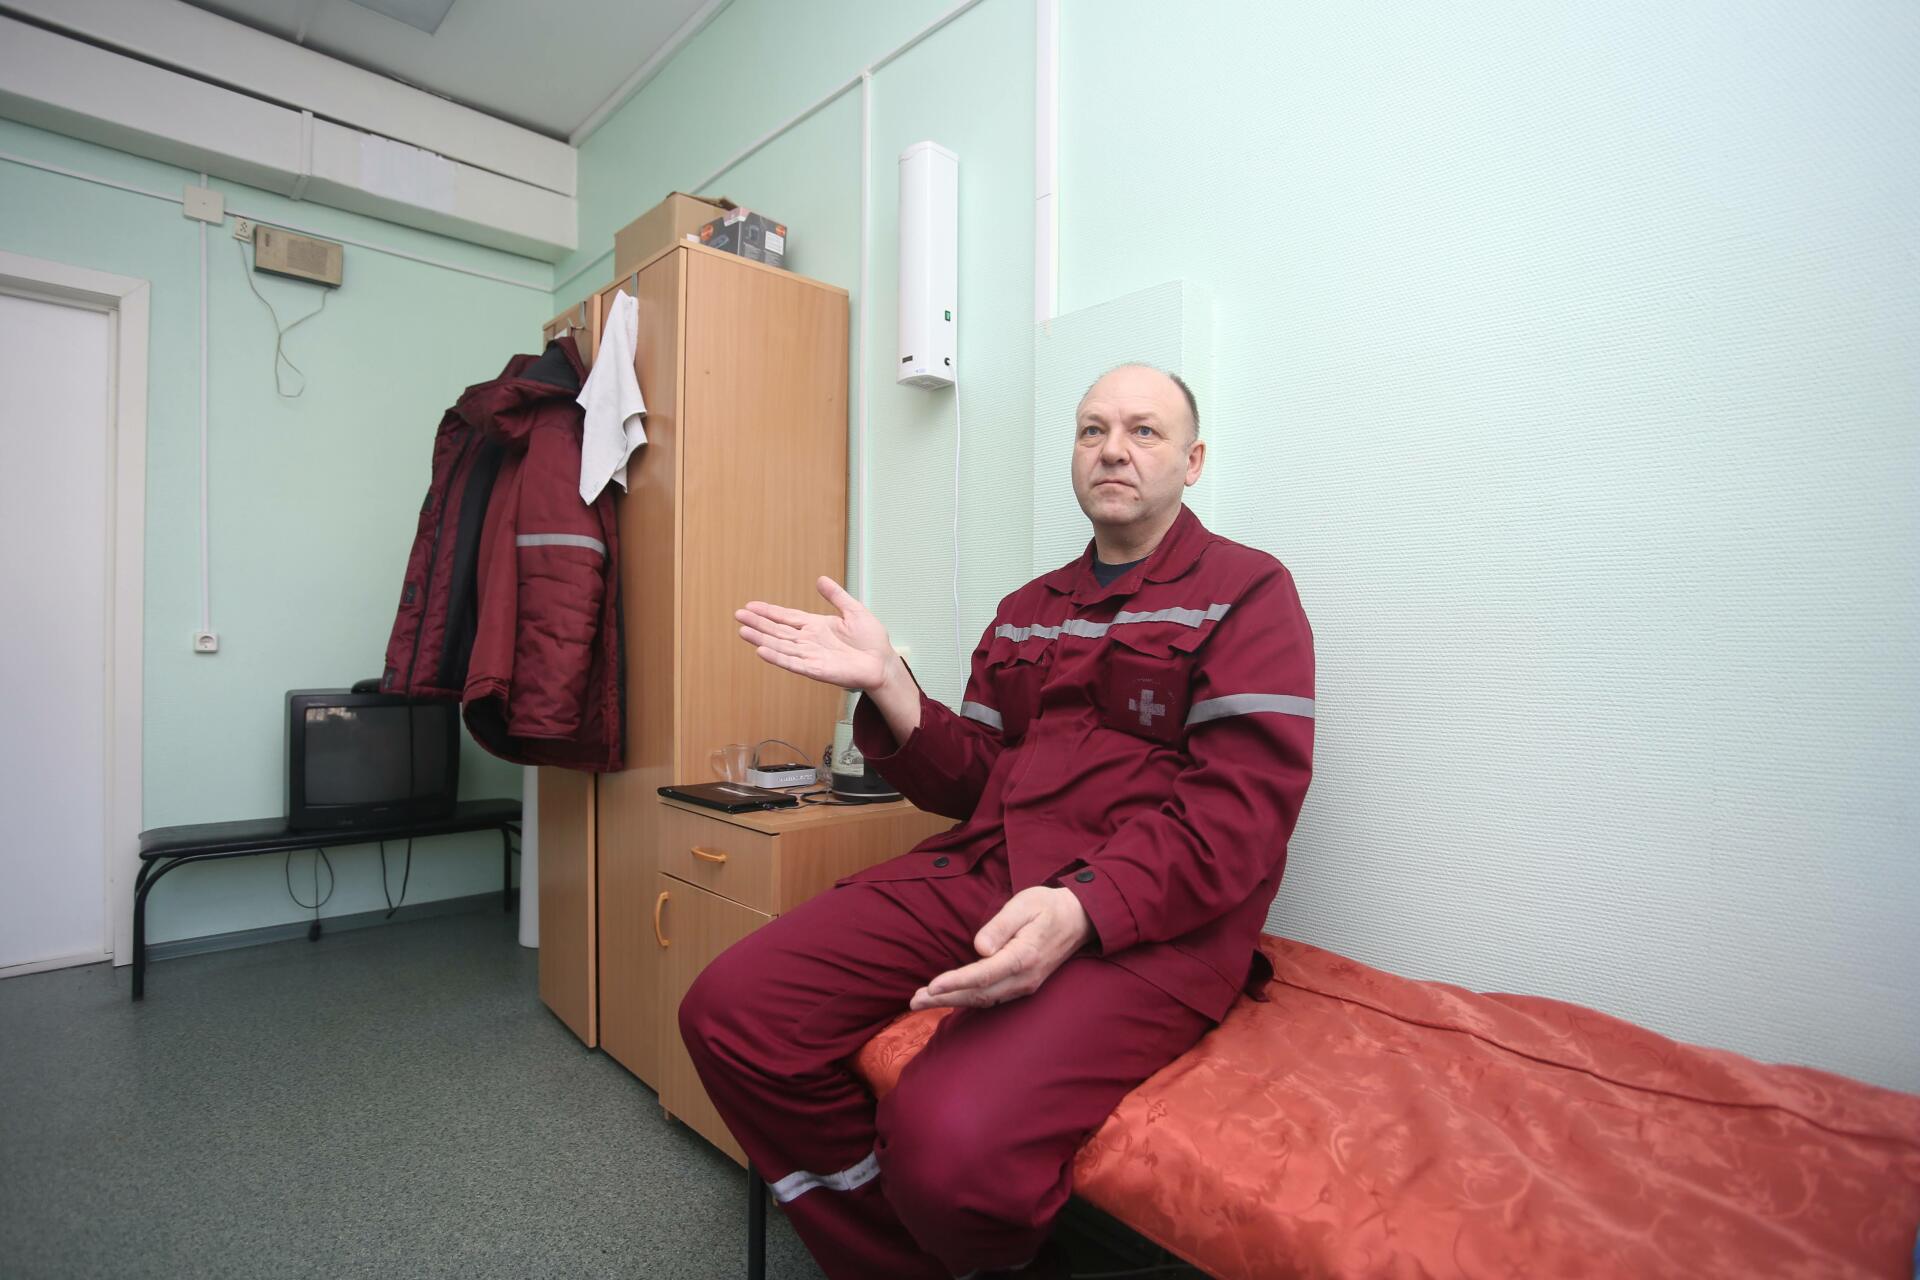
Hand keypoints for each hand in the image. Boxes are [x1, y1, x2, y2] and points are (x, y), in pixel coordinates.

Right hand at [737, 577, 899, 691]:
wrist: (883, 663)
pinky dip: (777, 657)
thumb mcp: (853, 611)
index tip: (750, 605)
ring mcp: (811, 656)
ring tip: (743, 630)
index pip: (787, 617)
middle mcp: (809, 641)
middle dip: (758, 623)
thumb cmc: (871, 641)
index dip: (769, 612)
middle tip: (738, 615)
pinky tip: (761, 650)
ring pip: (781, 646)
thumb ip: (836, 596)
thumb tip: (821, 579)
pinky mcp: (816, 670)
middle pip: (778, 631)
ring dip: (761, 639)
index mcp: (816, 626)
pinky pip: (793, 663)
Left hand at [911, 886, 1092, 1009]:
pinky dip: (968, 999)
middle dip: (945, 998)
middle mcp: (1025, 977)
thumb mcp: (1024, 904)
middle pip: (979, 993)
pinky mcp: (1023, 985)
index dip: (956, 982)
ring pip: (983, 999)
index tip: (932, 986)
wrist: (1079, 919)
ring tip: (922, 1001)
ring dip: (953, 1001)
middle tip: (914, 1000)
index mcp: (1025, 956)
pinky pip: (992, 997)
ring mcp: (1025, 985)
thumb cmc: (1048, 907)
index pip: (984, 974)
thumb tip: (979, 947)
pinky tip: (949, 998)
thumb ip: (1001, 925)